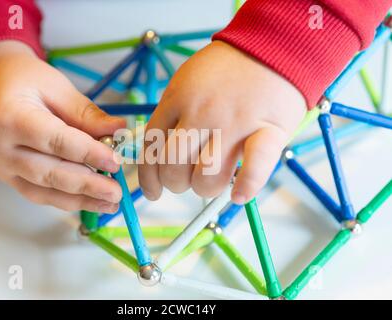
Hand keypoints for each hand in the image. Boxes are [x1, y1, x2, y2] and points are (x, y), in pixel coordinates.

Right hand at [0, 41, 125, 212]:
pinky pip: (39, 195)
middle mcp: (1, 148)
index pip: (56, 141)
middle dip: (87, 184)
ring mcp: (2, 167)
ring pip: (44, 191)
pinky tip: (91, 201)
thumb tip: (119, 130)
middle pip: (50, 173)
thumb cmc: (24, 81)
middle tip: (116, 191)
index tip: (116, 161)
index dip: (88, 153)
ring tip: (110, 203)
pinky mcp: (9, 177)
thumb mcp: (57, 88)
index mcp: (10, 117)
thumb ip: (87, 114)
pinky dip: (67, 201)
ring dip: (80, 200)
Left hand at [139, 41, 305, 202]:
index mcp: (177, 99)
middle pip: (174, 167)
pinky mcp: (267, 131)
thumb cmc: (228, 67)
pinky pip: (254, 168)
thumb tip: (161, 152)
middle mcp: (201, 113)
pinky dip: (246, 186)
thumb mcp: (187, 80)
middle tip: (188, 180)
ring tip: (213, 181)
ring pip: (206, 176)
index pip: (152, 147)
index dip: (149, 177)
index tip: (154, 191)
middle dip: (177, 183)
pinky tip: (239, 195)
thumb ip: (173, 112)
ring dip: (206, 188)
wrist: (273, 45)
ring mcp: (233, 123)